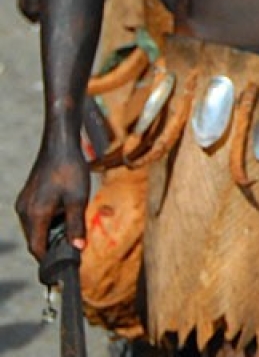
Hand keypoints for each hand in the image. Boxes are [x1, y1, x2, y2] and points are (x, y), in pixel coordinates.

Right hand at [15, 134, 88, 260]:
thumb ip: (76, 226)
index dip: (49, 260)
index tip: (63, 269)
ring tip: (72, 227)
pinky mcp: (28, 197)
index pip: (37, 248)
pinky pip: (36, 217)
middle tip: (74, 248)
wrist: (60, 145)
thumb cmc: (70, 170)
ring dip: (52, 233)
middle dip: (53, 246)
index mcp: (35, 214)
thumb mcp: (78, 200)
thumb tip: (77, 250)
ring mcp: (24, 204)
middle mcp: (24, 211)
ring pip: (36, 229)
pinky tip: (65, 213)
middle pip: (36, 240)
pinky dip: (49, 221)